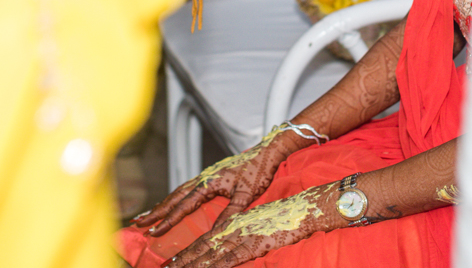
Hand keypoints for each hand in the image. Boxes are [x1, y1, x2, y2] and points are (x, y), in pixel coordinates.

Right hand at [131, 130, 296, 236]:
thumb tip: (214, 232)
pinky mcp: (211, 175)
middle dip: (155, 211)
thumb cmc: (258, 171)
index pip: (182, 206)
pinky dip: (175, 197)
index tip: (152, 231)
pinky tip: (173, 202)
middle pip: (173, 197)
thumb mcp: (246, 195)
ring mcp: (206, 176)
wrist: (266, 152)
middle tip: (137, 222)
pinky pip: (186, 188)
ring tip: (148, 214)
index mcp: (208, 183)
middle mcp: (203, 178)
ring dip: (162, 204)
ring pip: (178, 191)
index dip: (167, 220)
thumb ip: (228, 213)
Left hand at [165, 185, 338, 267]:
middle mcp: (232, 229)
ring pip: (209, 255)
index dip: (185, 252)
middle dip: (180, 261)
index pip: (203, 240)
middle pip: (200, 248)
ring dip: (191, 265)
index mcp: (232, 223)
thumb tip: (229, 246)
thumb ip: (241, 234)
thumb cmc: (283, 217)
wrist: (302, 208)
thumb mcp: (257, 223)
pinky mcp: (252, 245)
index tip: (169, 263)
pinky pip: (228, 260)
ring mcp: (241, 237)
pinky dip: (214, 267)